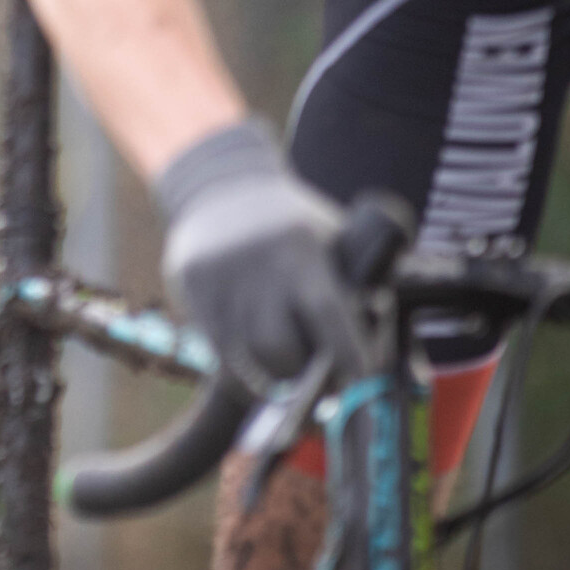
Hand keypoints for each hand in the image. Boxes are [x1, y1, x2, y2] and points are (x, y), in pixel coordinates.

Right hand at [155, 118, 366, 395]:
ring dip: (273, 377)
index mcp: (301, 248)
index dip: (348, 355)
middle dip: (304, 374)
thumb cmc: (292, 226)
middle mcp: (257, 264)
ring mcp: (218, 278)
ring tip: (286, 371)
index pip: (328, 314)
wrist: (220, 185)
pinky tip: (255, 363)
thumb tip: (380, 360)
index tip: (360, 384)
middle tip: (319, 382)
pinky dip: (242, 371)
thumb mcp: (330, 237)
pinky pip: (218, 354)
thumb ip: (356, 287)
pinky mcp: (189, 287)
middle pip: (282, 349)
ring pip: (247, 361)